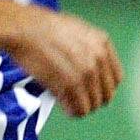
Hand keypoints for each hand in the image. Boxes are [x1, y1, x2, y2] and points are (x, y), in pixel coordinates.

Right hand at [5, 5, 122, 117]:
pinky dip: (72, 112)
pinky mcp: (69, 85)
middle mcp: (98, 59)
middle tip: (77, 99)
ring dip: (81, 107)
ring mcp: (85, 73)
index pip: (116, 79)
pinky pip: (79, 109)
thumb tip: (93, 69)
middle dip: (92, 99)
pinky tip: (64, 107)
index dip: (103, 88)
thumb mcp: (77, 30)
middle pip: (106, 95)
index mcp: (102, 43)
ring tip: (69, 103)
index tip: (90, 90)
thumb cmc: (43, 27)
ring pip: (92, 105)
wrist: (23, 28)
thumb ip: (90, 48)